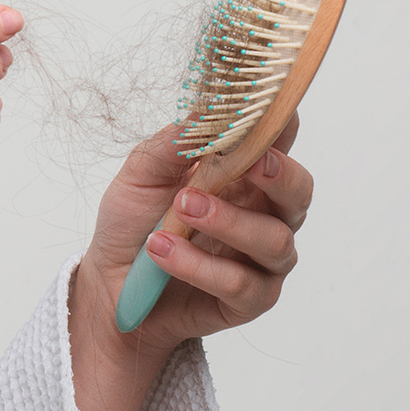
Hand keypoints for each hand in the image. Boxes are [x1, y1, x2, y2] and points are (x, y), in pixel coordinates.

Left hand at [68, 114, 314, 410]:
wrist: (110, 282)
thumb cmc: (135, 221)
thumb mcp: (141, 176)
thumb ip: (172, 146)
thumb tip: (199, 114)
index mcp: (245, 176)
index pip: (278, 144)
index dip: (280, 125)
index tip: (267, 110)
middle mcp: (265, 214)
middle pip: (299, 192)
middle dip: (279, 175)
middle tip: (250, 163)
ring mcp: (261, 260)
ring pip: (273, 240)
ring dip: (227, 221)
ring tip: (180, 208)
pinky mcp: (249, 300)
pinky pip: (240, 284)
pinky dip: (198, 265)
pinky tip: (161, 250)